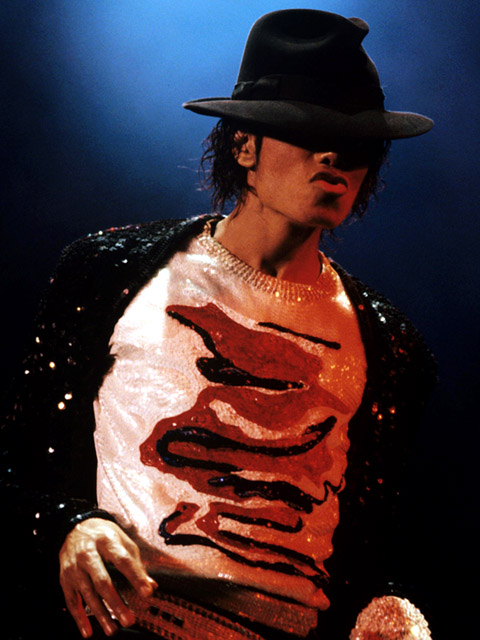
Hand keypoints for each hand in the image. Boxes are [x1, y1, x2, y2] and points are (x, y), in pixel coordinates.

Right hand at [59, 518, 157, 637]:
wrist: (76, 527)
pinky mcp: (65, 578)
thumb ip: (136, 563)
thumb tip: (151, 585)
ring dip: (101, 614)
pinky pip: (72, 601)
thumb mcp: (122, 541)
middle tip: (129, 619)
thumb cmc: (104, 535)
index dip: (136, 577)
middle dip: (116, 602)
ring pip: (87, 594)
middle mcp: (88, 553)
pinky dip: (79, 618)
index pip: (123, 561)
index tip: (147, 593)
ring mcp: (75, 567)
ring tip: (113, 629)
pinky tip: (88, 631)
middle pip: (102, 581)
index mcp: (106, 541)